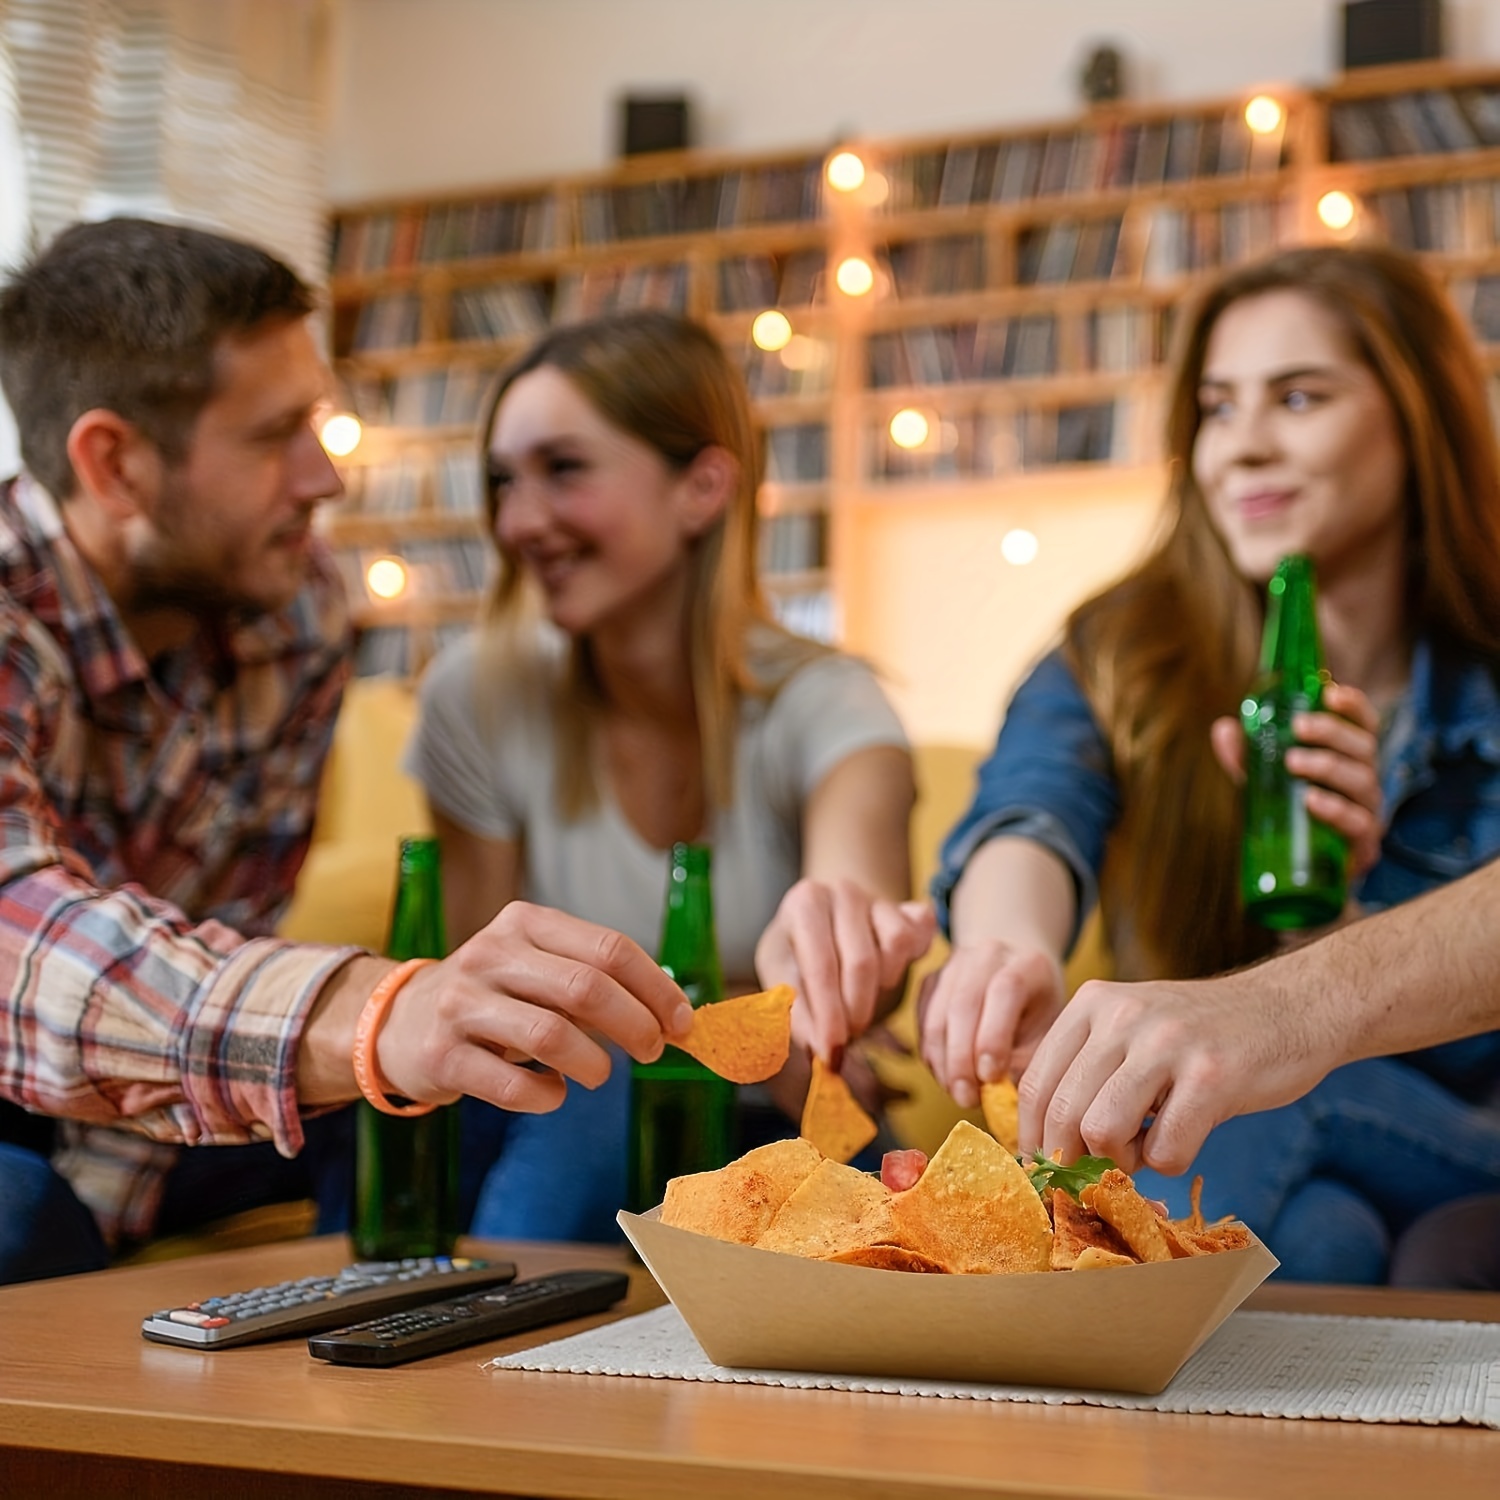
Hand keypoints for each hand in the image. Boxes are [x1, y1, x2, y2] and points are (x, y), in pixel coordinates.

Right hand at [376, 901, 693, 1113]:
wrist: (400, 1021)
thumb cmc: (493, 996)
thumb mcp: (536, 967)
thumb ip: (595, 980)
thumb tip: (670, 1014)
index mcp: (525, 923)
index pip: (609, 948)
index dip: (656, 988)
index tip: (682, 1021)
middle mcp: (490, 954)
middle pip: (587, 989)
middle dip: (635, 1026)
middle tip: (653, 1051)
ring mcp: (461, 1003)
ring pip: (552, 1035)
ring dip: (594, 1065)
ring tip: (600, 1074)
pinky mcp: (442, 1054)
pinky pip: (513, 1085)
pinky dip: (548, 1095)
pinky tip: (553, 1092)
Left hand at [754, 880, 935, 1059]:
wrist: (826, 923)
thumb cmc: (798, 952)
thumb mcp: (783, 977)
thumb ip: (795, 1010)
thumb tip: (818, 1047)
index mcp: (805, 902)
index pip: (820, 965)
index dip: (827, 1016)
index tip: (829, 1053)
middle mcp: (843, 892)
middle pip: (861, 962)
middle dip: (854, 1012)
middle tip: (845, 1042)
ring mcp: (880, 898)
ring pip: (894, 949)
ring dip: (879, 991)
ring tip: (857, 1005)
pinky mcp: (910, 910)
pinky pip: (916, 941)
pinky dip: (903, 969)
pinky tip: (883, 982)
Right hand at [918, 938, 1064, 1109]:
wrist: (1018, 968)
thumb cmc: (1037, 1008)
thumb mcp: (1048, 1031)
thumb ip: (1028, 1063)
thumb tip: (1001, 1103)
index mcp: (1028, 963)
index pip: (1004, 991)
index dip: (993, 1036)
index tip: (991, 1077)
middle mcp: (988, 955)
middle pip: (963, 1004)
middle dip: (961, 1059)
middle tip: (966, 1098)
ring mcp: (954, 963)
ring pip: (937, 1015)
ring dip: (943, 1061)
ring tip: (957, 1092)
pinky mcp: (931, 978)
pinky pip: (923, 1021)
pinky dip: (932, 1054)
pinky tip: (948, 1075)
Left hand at [1017, 971, 1326, 1173]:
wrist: (1288, 1008)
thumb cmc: (1200, 1035)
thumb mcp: (1131, 1028)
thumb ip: (1087, 1068)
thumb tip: (1044, 1144)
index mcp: (1092, 1002)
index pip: (1034, 1082)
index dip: (1033, 1137)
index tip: (1044, 1167)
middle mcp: (1121, 1016)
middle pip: (1062, 1112)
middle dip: (1072, 1159)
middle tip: (1096, 1174)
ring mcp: (1166, 1044)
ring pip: (1102, 1132)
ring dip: (1122, 1160)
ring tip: (1147, 1145)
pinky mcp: (1211, 1077)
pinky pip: (1164, 1151)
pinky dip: (1170, 1161)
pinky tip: (1186, 1135)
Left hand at [1211, 679, 1383, 877]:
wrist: (1297, 878)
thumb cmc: (1288, 818)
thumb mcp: (1264, 783)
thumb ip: (1247, 757)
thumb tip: (1225, 728)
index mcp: (1348, 760)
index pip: (1363, 725)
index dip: (1353, 705)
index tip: (1329, 691)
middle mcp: (1364, 782)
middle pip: (1364, 747)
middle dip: (1333, 732)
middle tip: (1298, 726)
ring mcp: (1368, 814)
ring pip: (1363, 781)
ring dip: (1328, 766)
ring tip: (1293, 762)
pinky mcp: (1363, 847)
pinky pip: (1359, 824)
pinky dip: (1336, 809)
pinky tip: (1312, 801)